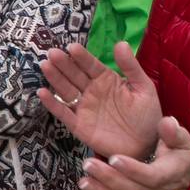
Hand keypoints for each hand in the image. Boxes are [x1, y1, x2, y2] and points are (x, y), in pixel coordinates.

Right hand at [37, 42, 161, 160]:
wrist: (146, 147)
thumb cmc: (147, 116)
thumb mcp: (144, 88)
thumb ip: (131, 67)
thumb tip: (121, 43)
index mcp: (107, 80)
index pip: (91, 65)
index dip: (81, 56)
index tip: (72, 47)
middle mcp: (92, 91)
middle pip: (74, 75)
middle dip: (63, 64)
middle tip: (52, 53)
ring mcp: (84, 108)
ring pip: (66, 90)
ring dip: (55, 78)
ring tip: (45, 66)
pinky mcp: (79, 125)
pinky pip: (63, 113)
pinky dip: (52, 104)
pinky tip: (42, 93)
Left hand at [76, 116, 189, 189]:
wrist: (186, 182)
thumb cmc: (181, 159)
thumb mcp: (184, 143)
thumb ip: (174, 133)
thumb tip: (166, 123)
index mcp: (169, 175)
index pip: (151, 176)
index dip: (132, 170)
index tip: (114, 158)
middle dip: (109, 178)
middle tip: (89, 165)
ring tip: (84, 182)